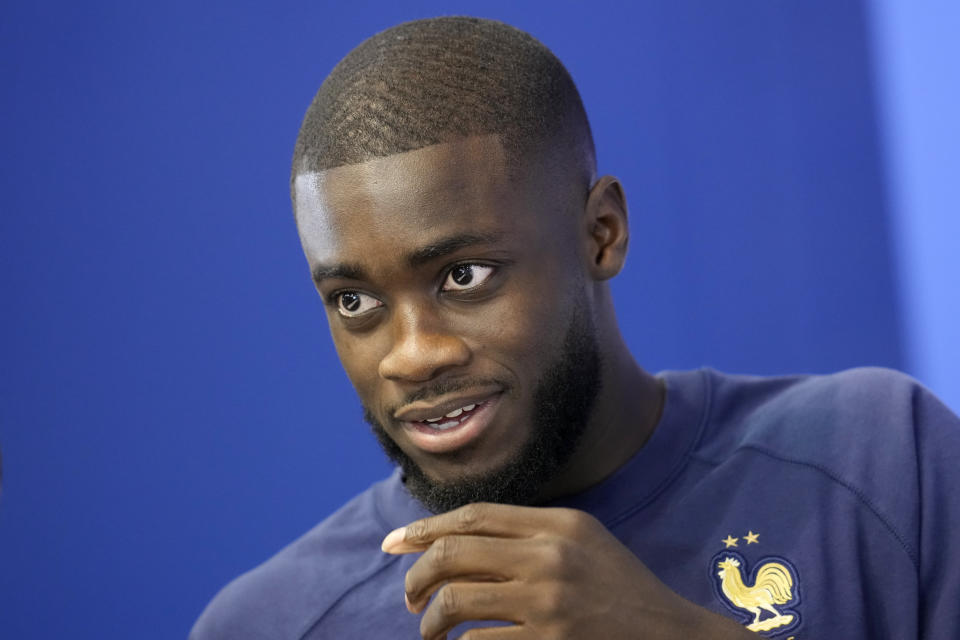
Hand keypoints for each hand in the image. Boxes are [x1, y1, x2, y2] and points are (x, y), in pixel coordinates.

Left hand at [381, 502, 755, 639]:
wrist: (669, 634)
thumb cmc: (619, 588)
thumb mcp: (583, 541)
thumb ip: (530, 530)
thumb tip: (458, 536)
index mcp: (558, 523)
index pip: (474, 516)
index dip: (426, 527)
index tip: (395, 542)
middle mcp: (550, 555)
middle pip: (454, 553)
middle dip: (416, 574)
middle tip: (409, 595)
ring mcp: (549, 601)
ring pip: (455, 601)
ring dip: (430, 619)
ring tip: (429, 628)